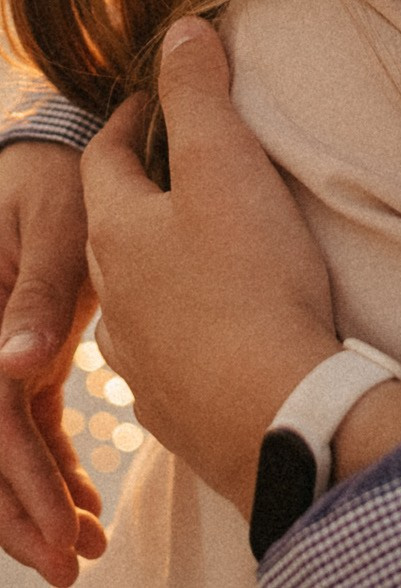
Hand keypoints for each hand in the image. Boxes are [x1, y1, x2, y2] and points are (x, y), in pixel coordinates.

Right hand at [0, 140, 104, 585]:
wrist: (50, 153)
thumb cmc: (52, 177)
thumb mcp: (53, 220)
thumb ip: (40, 289)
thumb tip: (17, 366)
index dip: (20, 484)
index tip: (59, 536)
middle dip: (18, 516)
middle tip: (68, 567)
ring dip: (31, 504)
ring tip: (79, 550)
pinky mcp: (17, 361)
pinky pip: (22, 430)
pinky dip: (47, 472)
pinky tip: (83, 508)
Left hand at [81, 19, 339, 517]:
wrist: (274, 412)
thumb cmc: (250, 279)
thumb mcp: (226, 162)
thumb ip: (199, 91)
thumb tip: (180, 29)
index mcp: (117, 232)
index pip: (104, 157)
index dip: (130, 119)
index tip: (154, 98)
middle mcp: (115, 298)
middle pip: (113, 227)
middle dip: (140, 189)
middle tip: (177, 163)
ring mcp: (140, 359)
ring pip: (135, 295)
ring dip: (158, 264)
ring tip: (198, 245)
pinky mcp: (177, 406)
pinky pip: (167, 352)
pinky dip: (183, 325)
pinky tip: (213, 326)